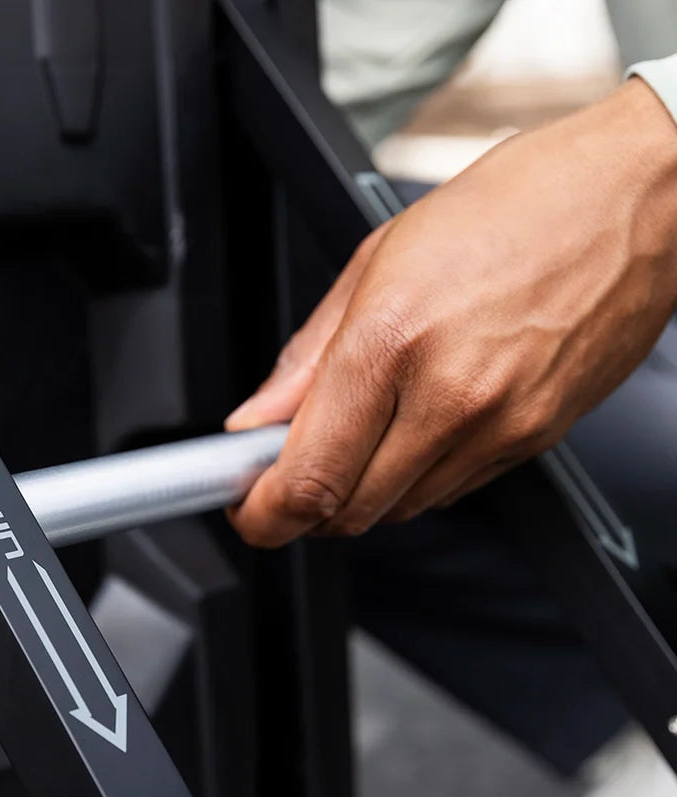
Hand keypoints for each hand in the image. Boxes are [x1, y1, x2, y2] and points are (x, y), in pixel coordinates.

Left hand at [226, 79, 676, 547]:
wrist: (636, 196)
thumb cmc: (514, 206)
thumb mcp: (377, 260)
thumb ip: (305, 358)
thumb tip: (259, 419)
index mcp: (393, 338)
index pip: (307, 475)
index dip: (262, 512)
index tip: (246, 507)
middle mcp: (450, 395)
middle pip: (346, 512)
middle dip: (303, 504)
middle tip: (288, 464)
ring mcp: (499, 426)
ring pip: (396, 510)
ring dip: (358, 489)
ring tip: (360, 428)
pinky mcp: (533, 440)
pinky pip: (448, 491)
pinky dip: (412, 477)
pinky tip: (413, 425)